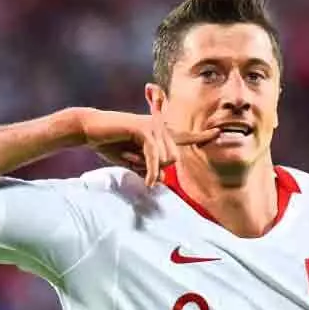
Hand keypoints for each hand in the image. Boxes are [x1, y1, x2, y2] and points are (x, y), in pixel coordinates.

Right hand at [79, 109, 218, 186]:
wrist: (90, 131)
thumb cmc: (111, 144)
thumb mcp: (133, 161)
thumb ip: (149, 168)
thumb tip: (162, 178)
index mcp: (159, 133)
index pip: (185, 137)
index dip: (202, 136)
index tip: (218, 133)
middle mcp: (159, 127)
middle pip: (174, 158)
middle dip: (157, 169)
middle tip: (134, 162)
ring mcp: (153, 126)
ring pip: (166, 158)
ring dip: (149, 168)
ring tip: (128, 158)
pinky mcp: (143, 129)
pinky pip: (155, 156)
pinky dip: (152, 171)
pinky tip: (149, 183)